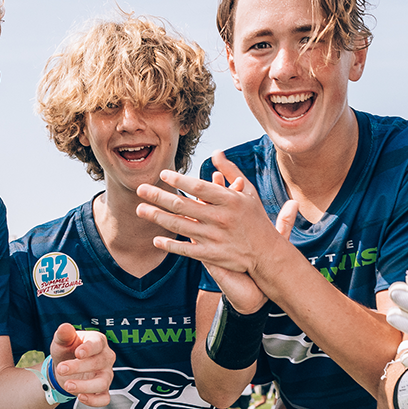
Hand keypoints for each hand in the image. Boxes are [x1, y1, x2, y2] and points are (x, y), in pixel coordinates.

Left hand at [48, 324, 113, 406]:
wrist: (65, 367)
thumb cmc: (66, 350)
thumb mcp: (62, 341)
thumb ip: (64, 335)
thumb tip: (65, 327)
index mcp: (98, 341)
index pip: (97, 344)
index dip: (88, 349)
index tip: (77, 353)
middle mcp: (106, 358)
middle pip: (98, 363)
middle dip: (79, 367)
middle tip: (61, 369)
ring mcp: (107, 375)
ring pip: (102, 382)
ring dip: (85, 385)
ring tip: (67, 385)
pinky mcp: (103, 390)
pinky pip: (104, 398)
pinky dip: (94, 400)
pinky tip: (80, 397)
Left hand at [138, 153, 298, 285]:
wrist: (267, 254)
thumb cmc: (256, 219)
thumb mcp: (248, 192)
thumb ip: (231, 172)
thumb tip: (216, 152)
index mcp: (229, 200)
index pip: (198, 187)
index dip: (179, 179)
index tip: (162, 174)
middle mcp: (220, 218)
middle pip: (183, 205)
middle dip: (158, 196)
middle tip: (140, 189)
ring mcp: (215, 238)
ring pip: (180, 226)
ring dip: (157, 217)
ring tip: (140, 209)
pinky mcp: (213, 256)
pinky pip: (186, 250)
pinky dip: (170, 245)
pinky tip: (156, 239)